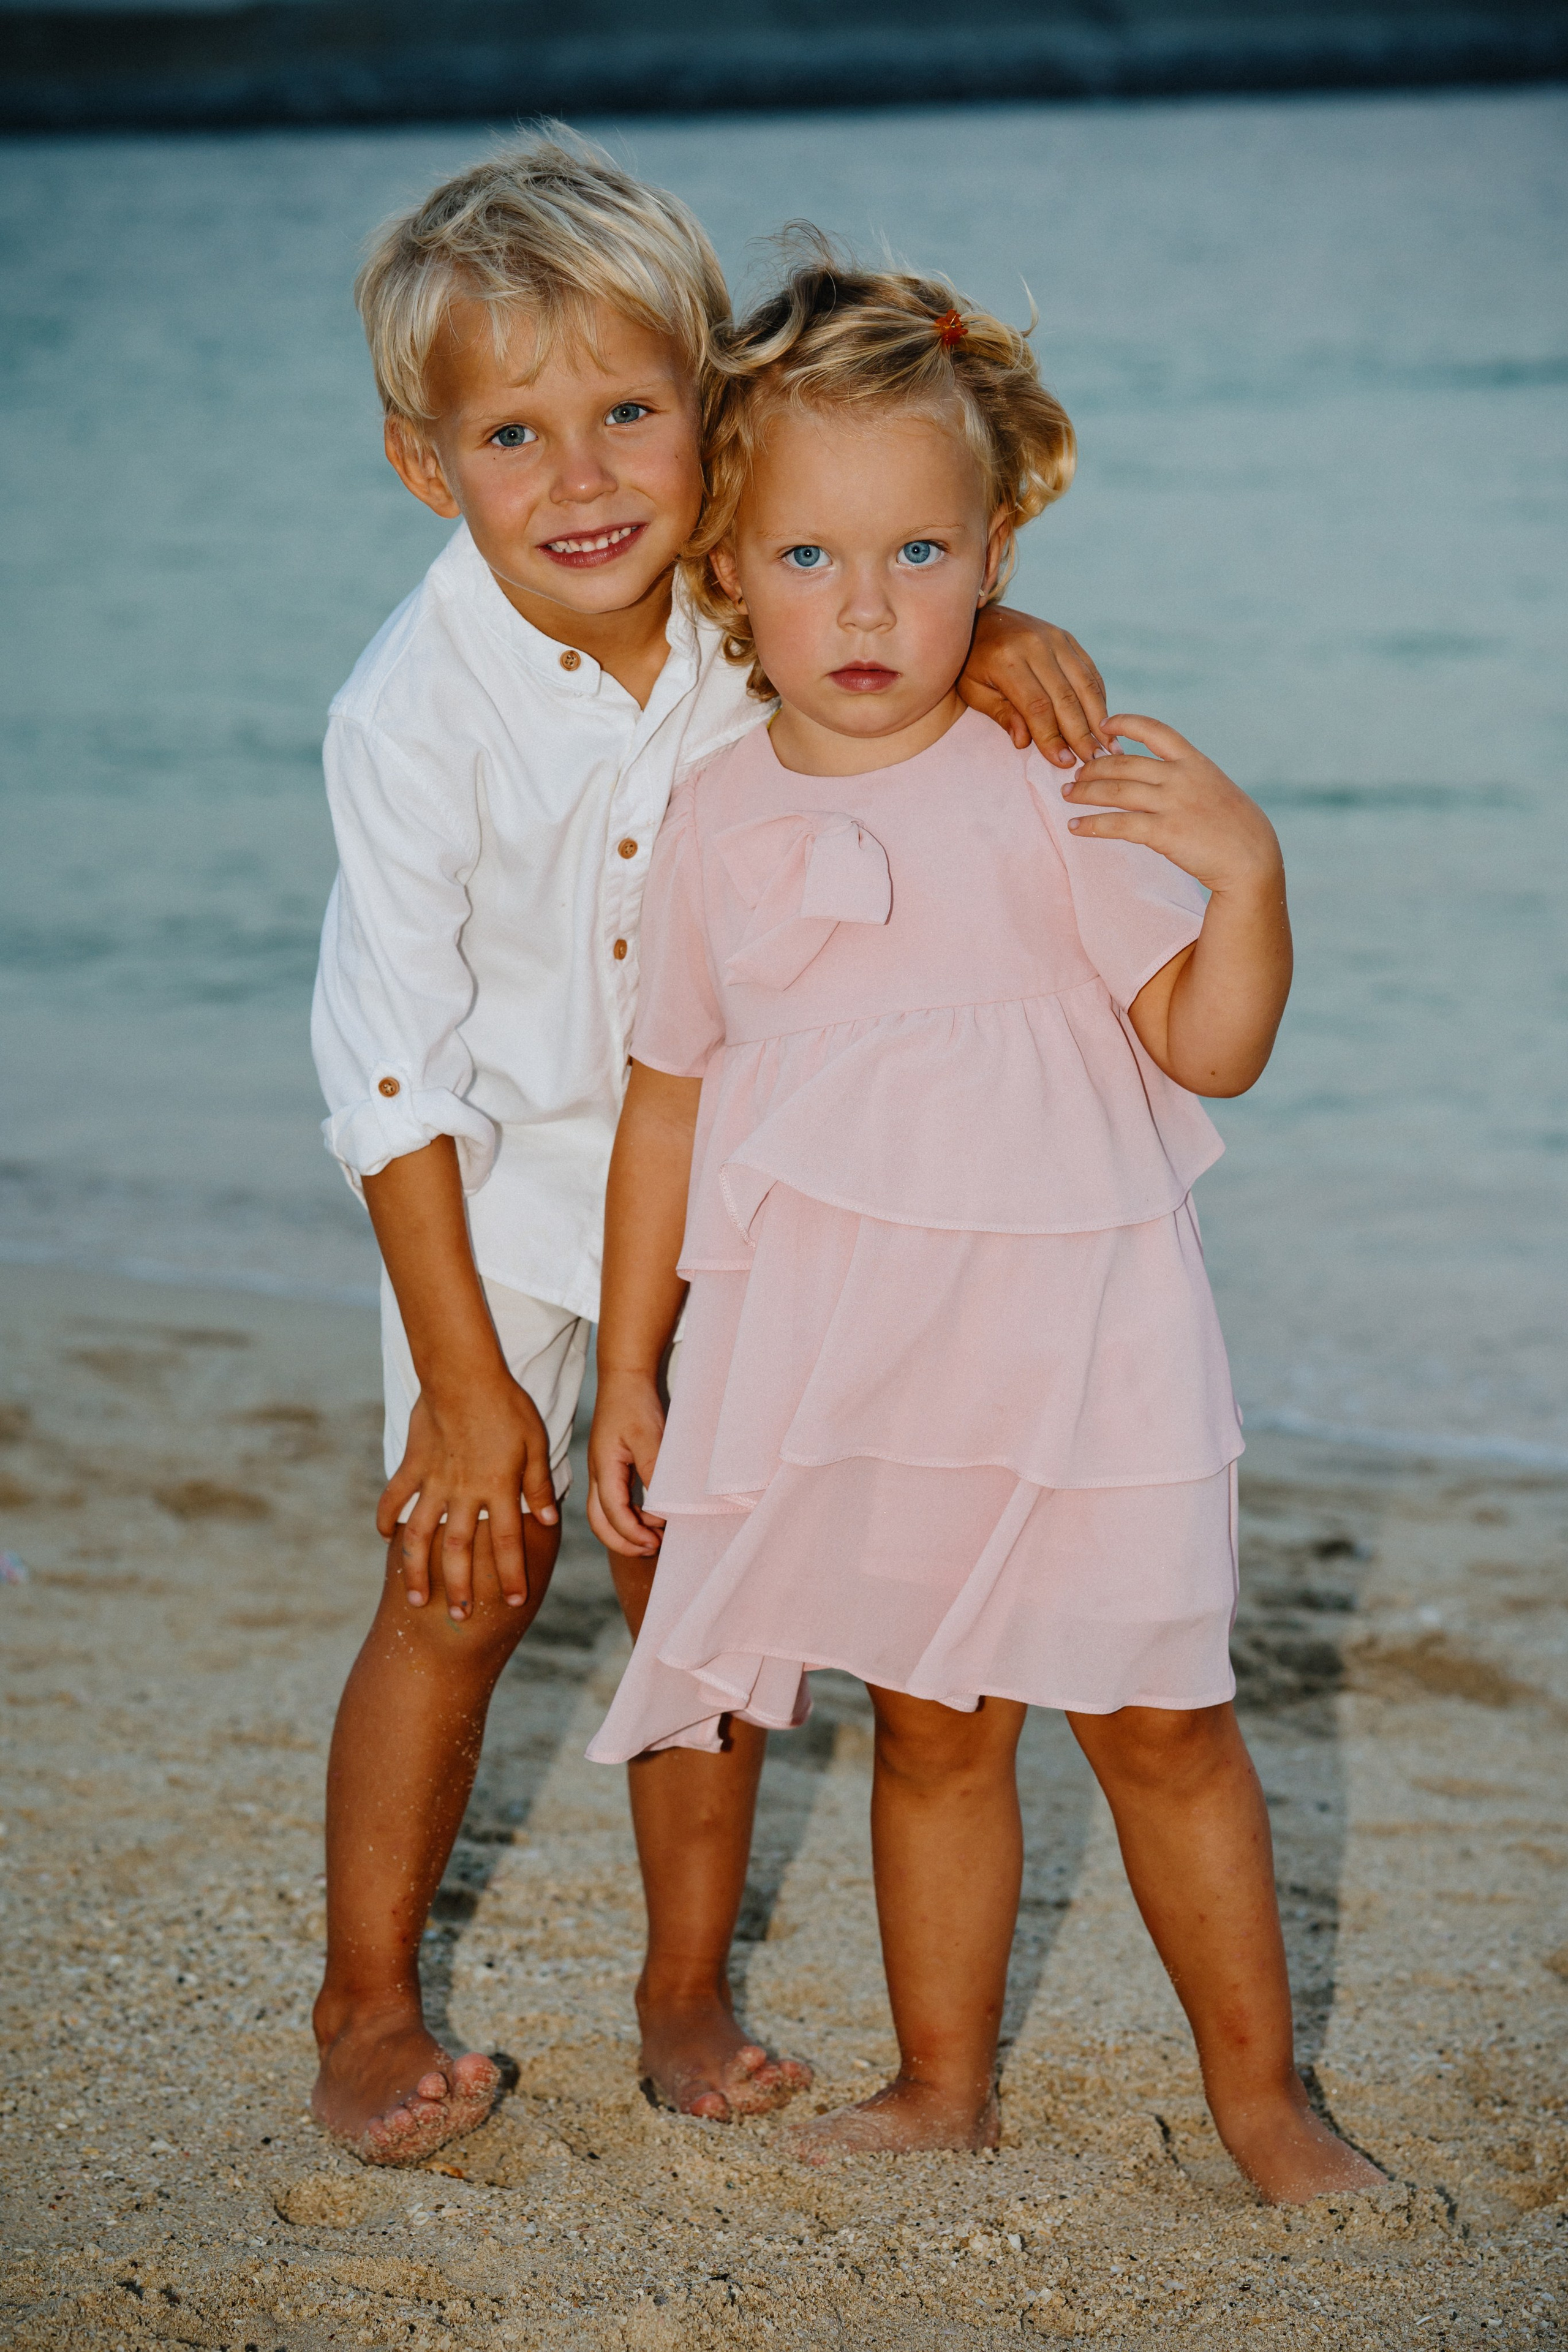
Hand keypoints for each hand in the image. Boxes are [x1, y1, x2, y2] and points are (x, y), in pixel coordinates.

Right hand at [376, 1374, 557, 1622]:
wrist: (463, 1374)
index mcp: (498, 1488)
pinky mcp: (412, 1466)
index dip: (510, 1574)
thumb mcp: (535, 1444)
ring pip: (421, 1535)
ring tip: (416, 1598)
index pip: (507, 1542)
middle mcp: (464, 1493)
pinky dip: (388, 1519)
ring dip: (417, 1570)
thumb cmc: (507, 1406)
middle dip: (460, 1588)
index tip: (513, 1600)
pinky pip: (395, 1498)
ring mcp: (434, 1482)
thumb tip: (549, 1519)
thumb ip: (539, 1484)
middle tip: (459, 1617)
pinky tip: (386, 1538)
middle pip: (460, 1551)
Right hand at [586, 1370, 667, 1558]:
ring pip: (603, 1514)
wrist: (625, 1378)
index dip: (633, 1532)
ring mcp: (602, 1471)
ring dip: (625, 1532)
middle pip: (599, 1521)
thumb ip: (654, 1470)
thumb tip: (662, 1507)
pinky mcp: (611, 1467)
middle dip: (622, 1542)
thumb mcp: (649, 1436)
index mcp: (603, 1467)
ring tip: (654, 1538)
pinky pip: (613, 1501)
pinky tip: (650, 1517)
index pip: (612, 1511)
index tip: (656, 1540)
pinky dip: (628, 1516)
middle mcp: (598, 1474)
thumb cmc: (635, 1403)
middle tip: (652, 1549)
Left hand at [960, 607, 1109, 766]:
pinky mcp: (1067, 638)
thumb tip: (1024, 743)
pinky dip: (1098, 698)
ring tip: (1109, 746)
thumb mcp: (974, 690)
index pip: (1036, 707)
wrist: (980, 618)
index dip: (1052, 737)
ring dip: (1098, 718)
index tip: (1064, 763)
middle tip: (1094, 761)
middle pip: (1066, 697)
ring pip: (1084, 684)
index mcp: (1007, 659)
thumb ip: (1001, 714)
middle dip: (1081, 734)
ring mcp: (1055, 638)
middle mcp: (1035, 645)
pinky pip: (1089, 671)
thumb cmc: (972, 662)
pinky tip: (1104, 721)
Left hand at [1063, 714, 1281, 897]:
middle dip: (1093, 767)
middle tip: (1074, 775)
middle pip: (1124, 762)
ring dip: (1085, 792)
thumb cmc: (1234, 827)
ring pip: (1115, 790)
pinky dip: (1091, 824)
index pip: (1155, 730)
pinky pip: (1117, 824)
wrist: (1252, 857)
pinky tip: (1075, 826)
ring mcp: (1172, 803)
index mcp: (1194, 762)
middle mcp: (1181, 776)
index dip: (1125, 723)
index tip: (1103, 723)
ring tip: (1067, 795)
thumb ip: (1187, 777)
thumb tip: (1158, 776)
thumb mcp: (1215, 788)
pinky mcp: (1163, 832)